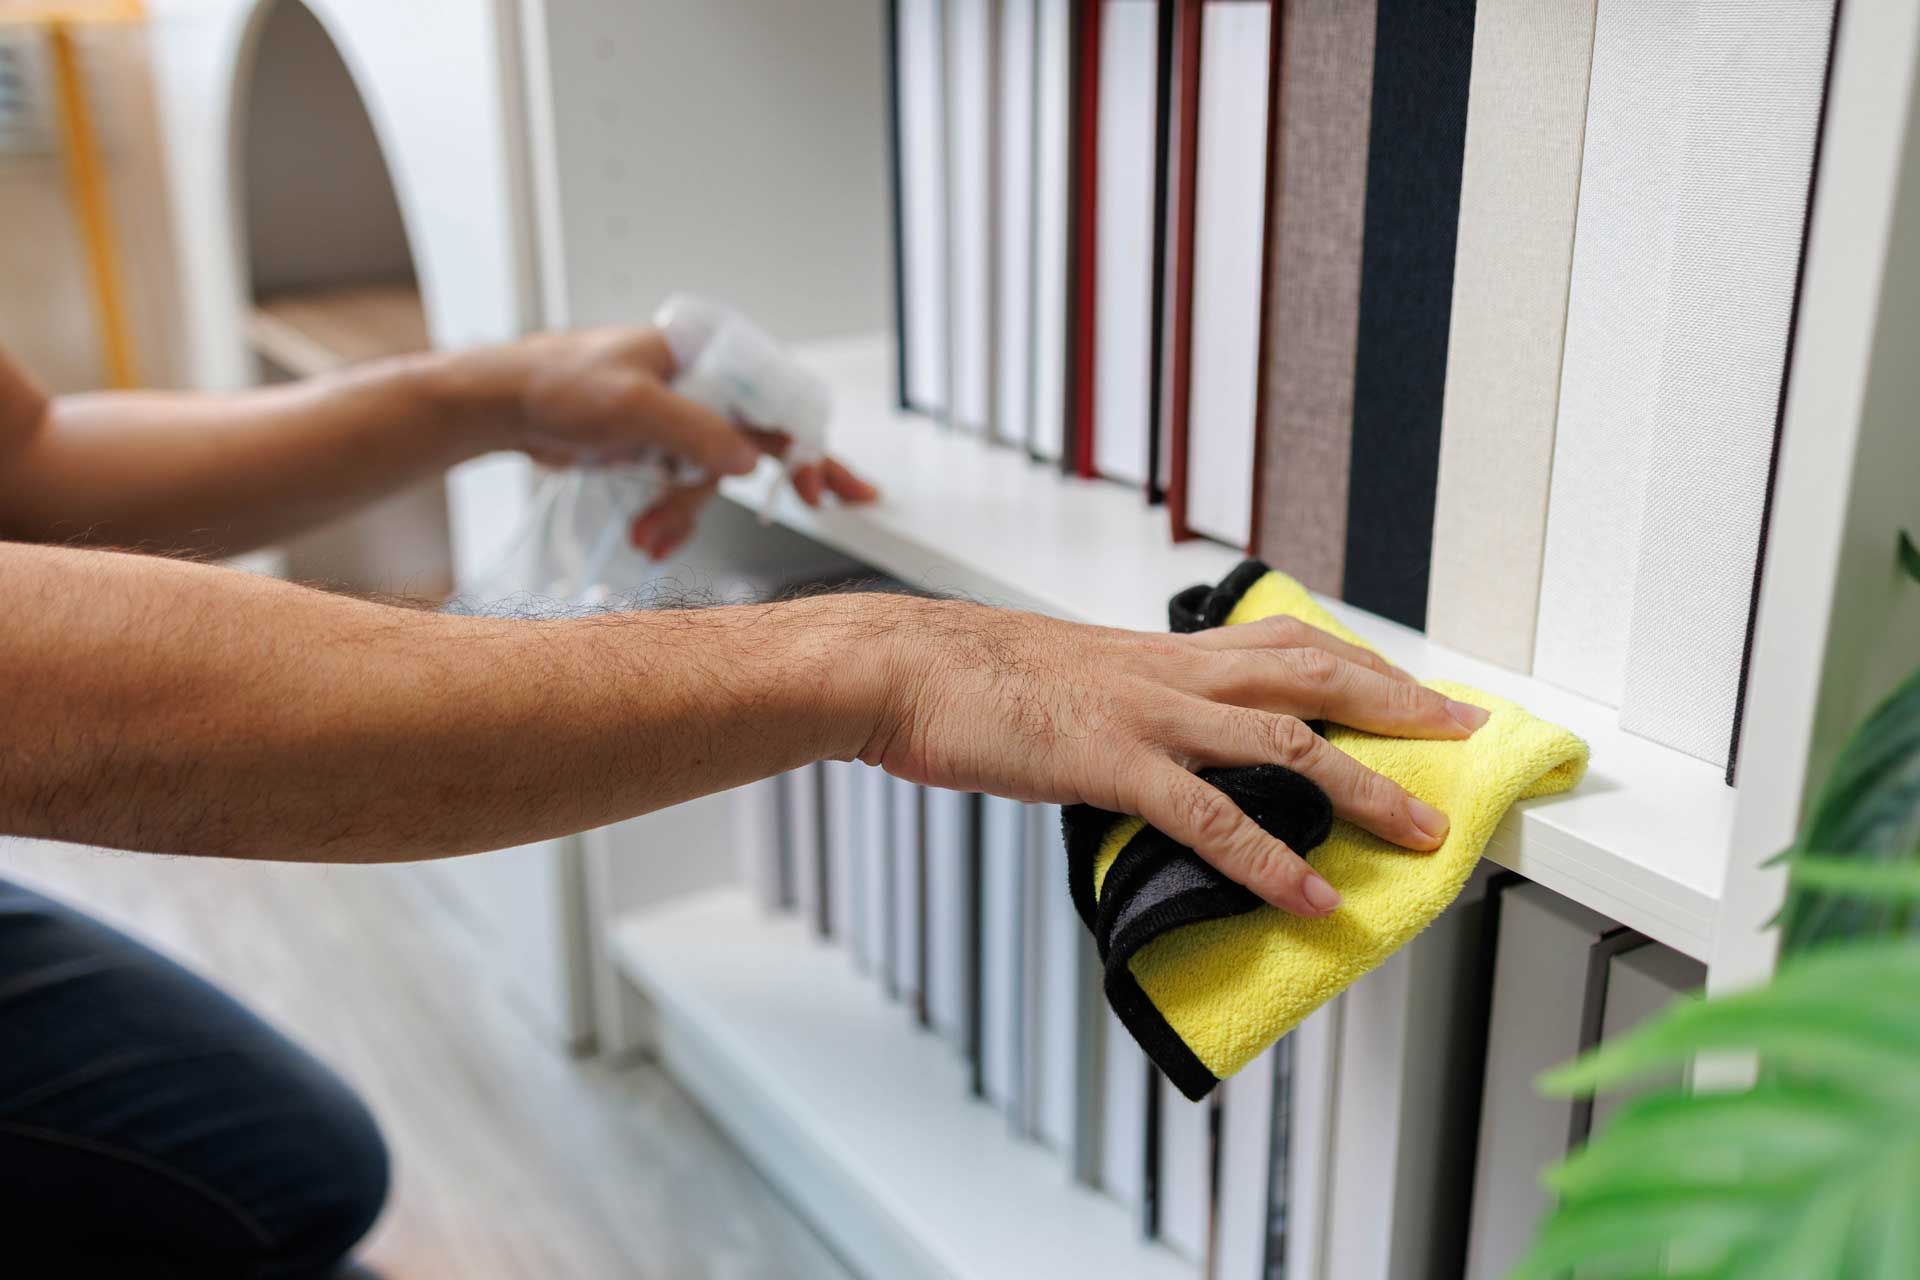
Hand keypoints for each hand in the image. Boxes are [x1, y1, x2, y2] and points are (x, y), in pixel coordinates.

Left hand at [468, 328, 878, 558]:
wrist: (503, 407)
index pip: (775, 398)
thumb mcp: (633, 405)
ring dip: (686, 512)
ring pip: (714, 479)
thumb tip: (750, 459)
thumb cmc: (557, 383)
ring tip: (650, 532)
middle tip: (817, 503)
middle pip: (757, 441)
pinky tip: (649, 535)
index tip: (818, 484)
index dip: (805, 442)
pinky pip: (684, 494)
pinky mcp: (659, 453)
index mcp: (704, 356)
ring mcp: (680, 423)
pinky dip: (670, 520)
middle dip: (764, 484)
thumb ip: (697, 430)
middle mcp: (699, 387)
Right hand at [863, 600, 1488, 917]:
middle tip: (1468, 732)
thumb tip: (1159, 753)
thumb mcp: (1071, 681)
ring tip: (1424, 834)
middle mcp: (1172, 673)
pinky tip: (1307, 898)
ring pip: (1286, 745)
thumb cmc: (974, 680)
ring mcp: (1148, 716)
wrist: (903, 668)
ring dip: (1366, 788)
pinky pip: (1207, 817)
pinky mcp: (1111, 763)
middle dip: (1400, 705)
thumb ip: (1129, 710)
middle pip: (1314, 677)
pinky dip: (1267, 861)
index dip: (1360, 665)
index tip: (1414, 686)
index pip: (1287, 646)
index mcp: (1162, 653)